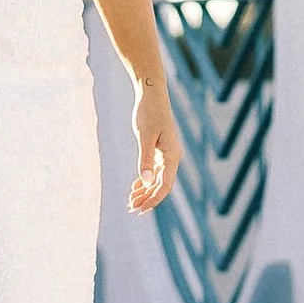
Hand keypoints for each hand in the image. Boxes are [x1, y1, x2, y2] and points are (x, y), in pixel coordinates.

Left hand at [128, 77, 180, 214]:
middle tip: (131, 209)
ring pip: (157, 179)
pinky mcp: (159, 150)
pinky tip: (134, 188)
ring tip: (131, 202)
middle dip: (147, 198)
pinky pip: (154, 171)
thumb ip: (145, 159)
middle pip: (161, 185)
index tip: (141, 209)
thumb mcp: (145, 136)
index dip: (154, 199)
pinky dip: (145, 180)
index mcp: (172, 155)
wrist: (151, 93)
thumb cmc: (149, 113)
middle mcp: (172, 157)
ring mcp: (166, 154)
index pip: (165, 185)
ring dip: (145, 191)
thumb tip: (146, 181)